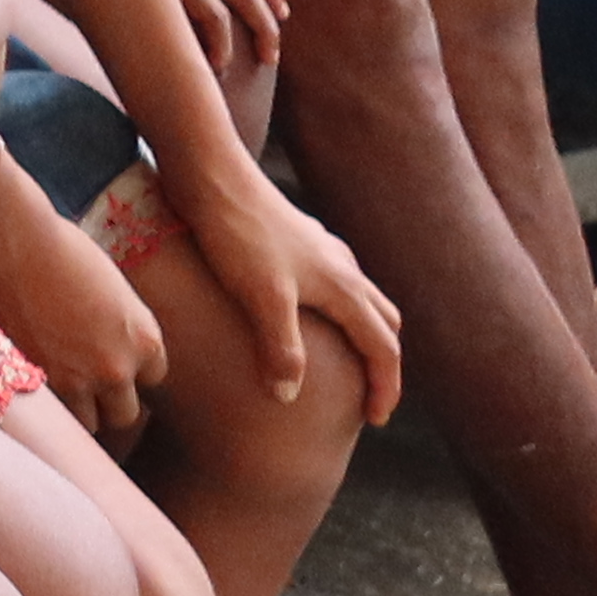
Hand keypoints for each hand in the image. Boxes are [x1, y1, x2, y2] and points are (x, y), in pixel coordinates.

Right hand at [0, 170, 167, 437]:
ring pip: (91, 425)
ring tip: (59, 389)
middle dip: (108, 401)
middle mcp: (119, 367)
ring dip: (77, 410)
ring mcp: (79, 380)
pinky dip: (48, 404)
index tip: (111, 361)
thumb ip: (119, 324)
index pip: (154, 378)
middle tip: (85, 383)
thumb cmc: (61, 247)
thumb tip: (108, 339)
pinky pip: (53, 415)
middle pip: (126, 414)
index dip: (131, 370)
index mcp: (145, 338)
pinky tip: (36, 381)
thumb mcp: (112, 286)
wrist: (16, 242)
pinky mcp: (41, 383)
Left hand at [182, 173, 404, 417]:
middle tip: (367, 396)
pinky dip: (336, 309)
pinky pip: (333, 281)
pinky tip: (304, 315)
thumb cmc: (238, 234)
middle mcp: (343, 267)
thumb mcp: (261, 297)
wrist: (212, 173)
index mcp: (344, 286)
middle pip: (384, 322)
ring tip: (342, 362)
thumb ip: (281, 349)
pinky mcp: (297, 239)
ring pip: (362, 298)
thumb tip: (289, 398)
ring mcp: (321, 250)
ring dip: (362, 333)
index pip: (383, 347)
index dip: (385, 388)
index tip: (374, 422)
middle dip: (382, 362)